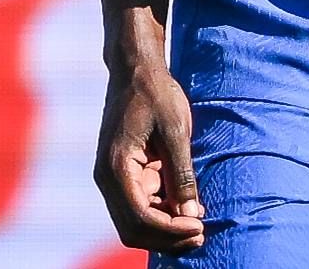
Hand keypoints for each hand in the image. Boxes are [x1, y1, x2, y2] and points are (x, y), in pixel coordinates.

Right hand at [94, 63, 204, 252]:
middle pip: (133, 228)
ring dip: (164, 229)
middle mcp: (107, 179)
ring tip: (198, 226)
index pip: (140, 216)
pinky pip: (139, 205)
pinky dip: (161, 214)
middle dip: (166, 237)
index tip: (200, 227)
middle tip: (201, 235)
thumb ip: (182, 174)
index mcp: (116, 167)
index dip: (170, 229)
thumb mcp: (176, 131)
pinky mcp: (123, 174)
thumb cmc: (157, 95)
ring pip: (135, 221)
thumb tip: (191, 214)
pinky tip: (188, 210)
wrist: (136, 71)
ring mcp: (113, 179)